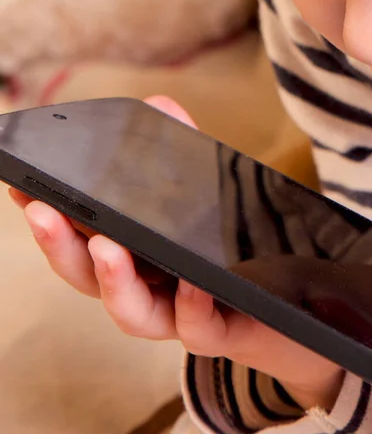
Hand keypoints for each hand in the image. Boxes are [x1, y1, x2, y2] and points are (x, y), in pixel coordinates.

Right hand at [12, 95, 342, 410]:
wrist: (282, 300)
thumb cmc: (231, 246)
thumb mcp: (207, 192)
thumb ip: (183, 152)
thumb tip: (160, 103)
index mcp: (137, 256)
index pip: (81, 238)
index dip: (49, 216)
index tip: (21, 186)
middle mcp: (148, 289)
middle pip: (89, 278)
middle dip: (61, 246)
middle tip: (44, 211)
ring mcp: (178, 314)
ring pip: (132, 313)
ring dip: (113, 281)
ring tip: (108, 247)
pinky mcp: (218, 331)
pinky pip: (197, 328)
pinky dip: (190, 307)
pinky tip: (191, 282)